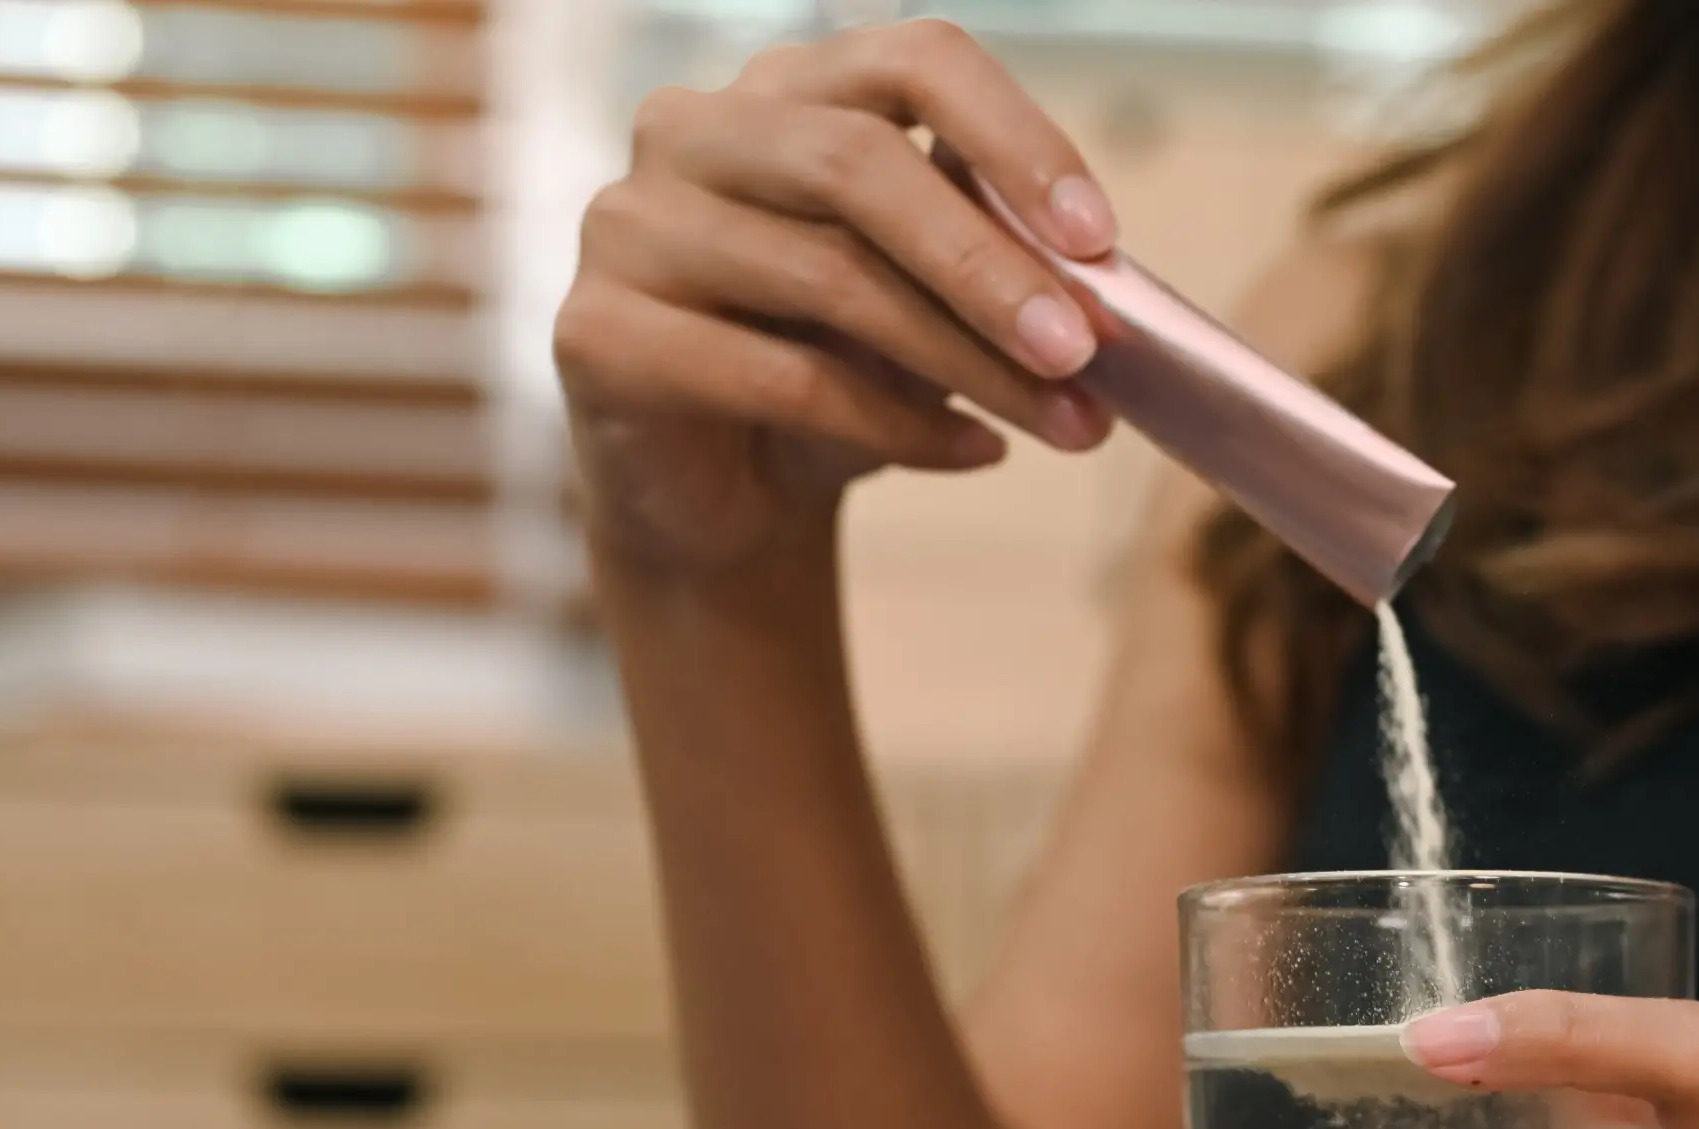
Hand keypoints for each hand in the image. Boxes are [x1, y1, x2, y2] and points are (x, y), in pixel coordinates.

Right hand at [555, 19, 1119, 579]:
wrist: (727, 500)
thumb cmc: (840, 375)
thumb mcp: (932, 302)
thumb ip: (995, 261)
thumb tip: (1102, 281)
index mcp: (786, 90)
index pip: (911, 58)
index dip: (1015, 138)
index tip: (1098, 238)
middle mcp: (690, 130)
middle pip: (858, 162)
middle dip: (989, 264)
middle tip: (1083, 351)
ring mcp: (628, 224)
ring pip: (826, 276)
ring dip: (967, 363)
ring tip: (1060, 424)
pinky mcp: (596, 332)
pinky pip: (779, 377)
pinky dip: (896, 426)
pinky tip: (971, 454)